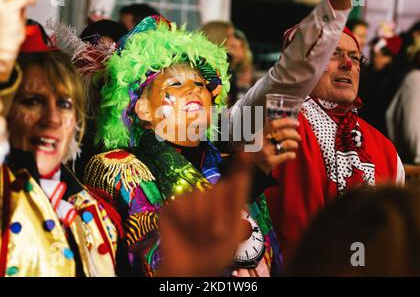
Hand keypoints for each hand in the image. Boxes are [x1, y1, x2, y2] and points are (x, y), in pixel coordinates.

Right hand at [158, 152, 251, 276]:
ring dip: (202, 221)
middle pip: (219, 189)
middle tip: (215, 234)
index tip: (246, 150)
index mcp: (227, 203)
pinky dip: (186, 221)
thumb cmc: (214, 254)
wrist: (189, 270)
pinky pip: (182, 204)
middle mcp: (209, 196)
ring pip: (201, 197)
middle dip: (219, 213)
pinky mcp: (173, 206)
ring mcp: (190, 200)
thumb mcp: (234, 232)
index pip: (236, 180)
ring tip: (198, 235)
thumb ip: (237, 205)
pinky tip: (184, 231)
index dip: (241, 165)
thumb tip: (240, 177)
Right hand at [254, 117, 300, 174]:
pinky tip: (292, 155)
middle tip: (298, 137)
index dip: (287, 122)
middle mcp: (261, 142)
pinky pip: (287, 155)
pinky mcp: (270, 162)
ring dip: (294, 144)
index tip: (296, 123)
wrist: (247, 168)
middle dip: (294, 134)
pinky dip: (292, 154)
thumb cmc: (254, 153)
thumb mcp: (256, 139)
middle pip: (283, 133)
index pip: (274, 124)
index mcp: (258, 134)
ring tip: (295, 145)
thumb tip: (283, 123)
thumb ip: (266, 131)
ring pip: (287, 143)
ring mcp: (266, 152)